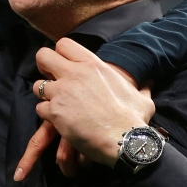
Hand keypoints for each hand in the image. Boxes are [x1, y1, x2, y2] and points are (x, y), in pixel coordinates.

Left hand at [31, 38, 153, 167]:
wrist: (125, 142)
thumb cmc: (134, 119)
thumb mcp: (142, 98)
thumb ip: (141, 88)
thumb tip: (149, 84)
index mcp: (93, 65)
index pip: (64, 44)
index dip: (60, 54)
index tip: (64, 65)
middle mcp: (74, 74)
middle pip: (43, 56)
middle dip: (43, 67)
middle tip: (50, 79)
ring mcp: (62, 92)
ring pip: (37, 85)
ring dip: (44, 95)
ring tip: (55, 104)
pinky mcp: (55, 112)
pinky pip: (40, 108)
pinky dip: (47, 115)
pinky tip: (58, 122)